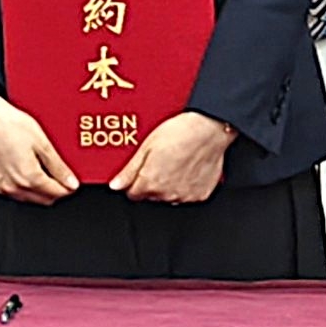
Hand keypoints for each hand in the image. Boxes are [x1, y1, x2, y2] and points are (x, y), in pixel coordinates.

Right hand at [0, 93, 79, 204]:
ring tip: (40, 168)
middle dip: (54, 190)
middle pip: (44, 200)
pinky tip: (23, 169)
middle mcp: (14, 186)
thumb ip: (58, 167)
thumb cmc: (9, 124)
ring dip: (38, 190)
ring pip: (28, 198)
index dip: (68, 188)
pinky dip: (22, 186)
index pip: (57, 193)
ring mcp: (1, 187)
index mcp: (29, 177)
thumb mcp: (41, 142)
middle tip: (58, 174)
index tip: (71, 181)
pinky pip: (12, 192)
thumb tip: (71, 182)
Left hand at [111, 110, 237, 203]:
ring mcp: (185, 196)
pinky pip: (186, 194)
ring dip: (167, 184)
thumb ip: (129, 170)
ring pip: (168, 196)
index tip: (137, 171)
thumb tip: (116, 185)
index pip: (132, 194)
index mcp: (150, 183)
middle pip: (150, 195)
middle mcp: (167, 194)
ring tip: (173, 162)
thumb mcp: (147, 146)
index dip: (132, 181)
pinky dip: (184, 185)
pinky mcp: (200, 194)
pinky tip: (186, 168)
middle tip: (158, 161)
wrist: (209, 129)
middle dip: (150, 182)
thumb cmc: (180, 132)